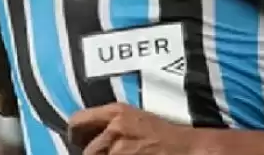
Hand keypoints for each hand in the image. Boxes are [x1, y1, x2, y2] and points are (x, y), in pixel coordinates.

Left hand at [69, 104, 196, 154]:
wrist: (187, 149)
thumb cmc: (164, 136)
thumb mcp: (136, 120)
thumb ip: (111, 124)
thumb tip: (89, 137)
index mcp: (116, 112)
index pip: (77, 121)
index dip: (76, 135)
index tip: (81, 142)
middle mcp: (115, 128)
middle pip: (87, 150)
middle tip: (110, 154)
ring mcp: (119, 150)